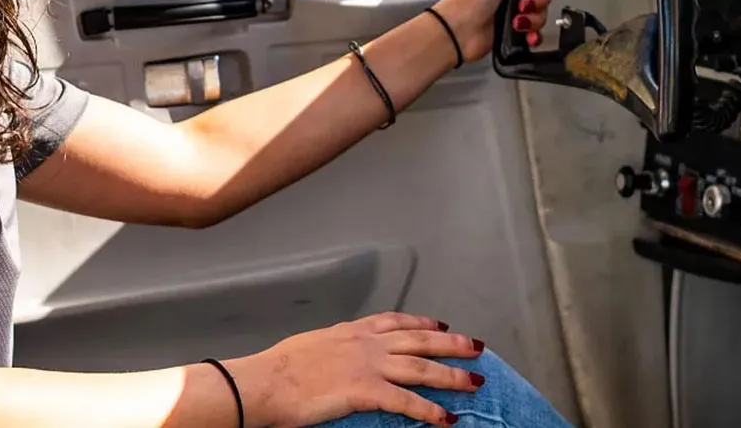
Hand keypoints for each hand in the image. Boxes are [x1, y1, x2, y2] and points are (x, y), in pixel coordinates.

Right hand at [225, 312, 485, 427]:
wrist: (265, 382)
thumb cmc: (277, 370)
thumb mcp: (309, 347)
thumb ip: (331, 349)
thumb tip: (335, 356)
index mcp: (350, 331)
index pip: (395, 322)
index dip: (422, 322)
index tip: (441, 323)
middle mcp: (364, 343)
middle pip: (419, 339)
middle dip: (451, 343)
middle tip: (476, 346)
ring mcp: (367, 365)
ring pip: (421, 367)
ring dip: (452, 375)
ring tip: (476, 380)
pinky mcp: (365, 391)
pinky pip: (407, 402)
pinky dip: (430, 411)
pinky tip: (447, 419)